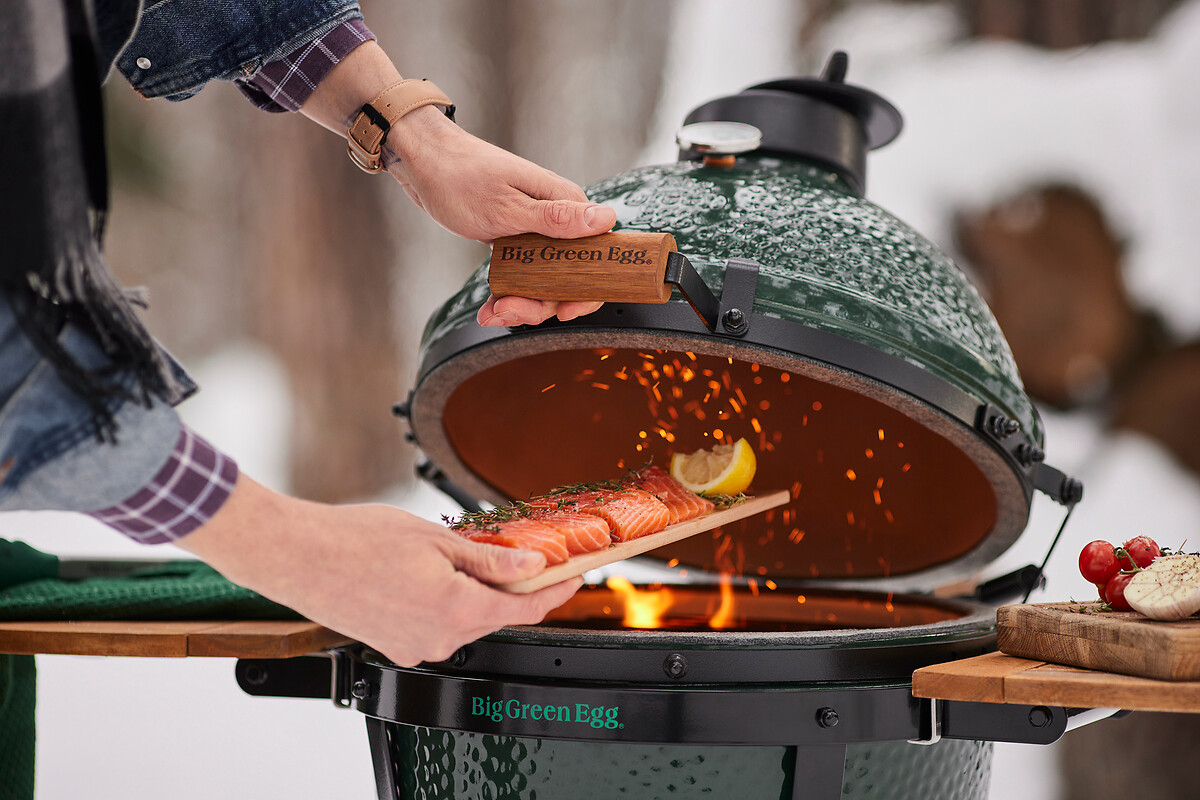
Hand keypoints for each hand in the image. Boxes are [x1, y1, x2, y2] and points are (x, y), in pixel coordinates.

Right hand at [177, 474, 580, 666]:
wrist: (297, 556)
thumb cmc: (356, 540)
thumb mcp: (436, 540)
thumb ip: (490, 560)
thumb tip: (532, 566)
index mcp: (455, 609)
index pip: (524, 608)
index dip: (555, 591)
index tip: (574, 575)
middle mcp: (438, 638)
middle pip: (496, 616)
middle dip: (517, 589)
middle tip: (533, 558)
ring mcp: (414, 646)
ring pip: (467, 622)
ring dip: (479, 595)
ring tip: (475, 558)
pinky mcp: (394, 645)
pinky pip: (437, 627)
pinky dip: (449, 604)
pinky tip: (439, 576)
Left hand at [299, 43, 614, 326]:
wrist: (424, 163)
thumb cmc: (462, 176)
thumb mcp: (509, 206)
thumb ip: (558, 219)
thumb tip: (606, 219)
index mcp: (567, 205)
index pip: (598, 255)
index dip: (588, 290)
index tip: (564, 310)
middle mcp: (558, 220)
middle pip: (570, 277)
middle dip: (543, 303)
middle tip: (510, 309)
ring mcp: (537, 231)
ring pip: (545, 283)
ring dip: (522, 304)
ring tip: (493, 311)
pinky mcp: (518, 240)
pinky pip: (524, 276)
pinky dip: (508, 296)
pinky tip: (489, 308)